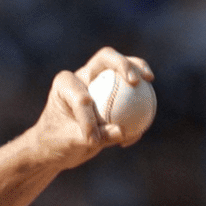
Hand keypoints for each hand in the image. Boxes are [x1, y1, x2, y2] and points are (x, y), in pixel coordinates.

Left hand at [31, 46, 153, 169]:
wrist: (57, 147)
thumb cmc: (56, 142)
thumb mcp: (70, 142)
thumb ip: (95, 137)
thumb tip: (122, 131)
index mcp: (65, 84)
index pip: (82, 96)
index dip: (89, 119)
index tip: (92, 139)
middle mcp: (82, 77)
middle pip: (106, 59)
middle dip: (122, 64)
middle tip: (135, 81)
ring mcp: (99, 82)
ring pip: (122, 67)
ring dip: (138, 68)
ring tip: (149, 79)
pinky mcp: (113, 92)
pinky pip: (131, 92)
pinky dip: (142, 100)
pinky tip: (145, 120)